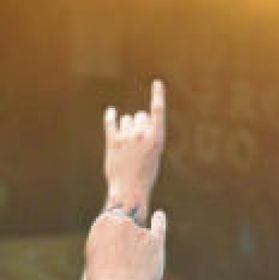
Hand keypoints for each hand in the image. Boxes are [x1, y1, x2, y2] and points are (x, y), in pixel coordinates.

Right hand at [85, 211, 166, 279]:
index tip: (113, 247)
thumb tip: (120, 245)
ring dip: (138, 250)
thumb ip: (109, 244)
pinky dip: (159, 222)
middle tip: (121, 261)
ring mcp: (141, 231)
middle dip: (124, 242)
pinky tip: (159, 216)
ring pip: (140, 237)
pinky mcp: (156, 241)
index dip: (113, 236)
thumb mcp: (95, 256)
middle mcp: (123, 222)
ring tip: (132, 268)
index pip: (110, 221)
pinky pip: (159, 227)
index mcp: (103, 223)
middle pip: (126, 227)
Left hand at [103, 80, 166, 224]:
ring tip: (128, 144)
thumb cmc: (144, 174)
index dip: (158, 95)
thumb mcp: (154, 154)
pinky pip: (111, 122)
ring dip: (127, 127)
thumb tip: (132, 118)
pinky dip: (111, 117)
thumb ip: (146, 136)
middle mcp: (141, 135)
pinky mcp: (112, 141)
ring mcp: (126, 137)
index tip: (157, 82)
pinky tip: (111, 113)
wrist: (129, 190)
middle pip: (140, 116)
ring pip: (126, 120)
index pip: (158, 111)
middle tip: (139, 138)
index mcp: (157, 139)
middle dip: (139, 123)